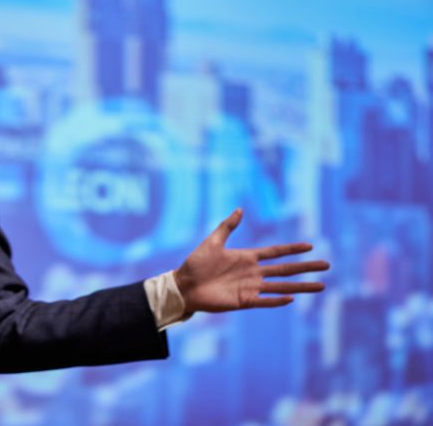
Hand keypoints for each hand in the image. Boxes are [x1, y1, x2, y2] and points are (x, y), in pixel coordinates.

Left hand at [175, 208, 328, 313]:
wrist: (184, 286)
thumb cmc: (195, 264)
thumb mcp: (212, 241)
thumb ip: (227, 226)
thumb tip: (240, 209)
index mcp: (247, 257)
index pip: (275, 252)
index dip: (292, 249)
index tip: (310, 246)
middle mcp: (253, 273)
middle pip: (285, 269)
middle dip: (306, 267)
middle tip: (327, 265)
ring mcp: (250, 288)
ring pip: (281, 287)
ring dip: (301, 286)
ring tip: (321, 286)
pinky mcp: (243, 301)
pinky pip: (264, 301)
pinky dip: (277, 301)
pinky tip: (292, 298)